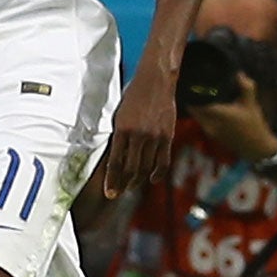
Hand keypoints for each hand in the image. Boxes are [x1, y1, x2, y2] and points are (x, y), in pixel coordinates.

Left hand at [104, 64, 176, 197]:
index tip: (108, 192)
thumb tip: (115, 157)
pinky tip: (152, 179)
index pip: (116, 162)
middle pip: (131, 168)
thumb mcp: (119, 115)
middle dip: (122, 184)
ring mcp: (154, 136)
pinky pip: (163, 160)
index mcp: (122, 130)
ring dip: (138, 180)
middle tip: (116, 194)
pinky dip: (157, 172)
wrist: (155, 82)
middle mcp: (138, 135)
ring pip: (146, 167)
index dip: (112, 180)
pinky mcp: (167, 135)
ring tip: (130, 187)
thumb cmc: (133, 97)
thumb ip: (119, 136)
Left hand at [190, 73, 276, 162]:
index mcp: (218, 113)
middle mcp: (208, 122)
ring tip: (200, 94)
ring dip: (197, 105)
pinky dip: (201, 113)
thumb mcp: (251, 104)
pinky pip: (200, 120)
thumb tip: (239, 73)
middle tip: (196, 86)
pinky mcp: (209, 134)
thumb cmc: (254, 124)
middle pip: (193, 107)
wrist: (256, 147)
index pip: (196, 101)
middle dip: (193, 97)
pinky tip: (207, 106)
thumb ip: (246, 88)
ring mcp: (207, 129)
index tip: (193, 82)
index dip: (193, 92)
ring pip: (196, 114)